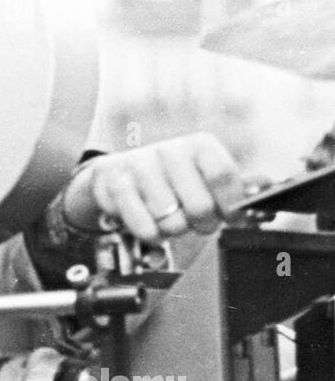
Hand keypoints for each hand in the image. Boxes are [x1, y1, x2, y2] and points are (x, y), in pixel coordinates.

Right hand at [61, 133, 247, 242]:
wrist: (115, 176)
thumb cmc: (167, 180)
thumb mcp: (202, 175)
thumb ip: (234, 185)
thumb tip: (265, 190)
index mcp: (199, 145)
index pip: (224, 177)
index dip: (232, 204)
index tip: (232, 218)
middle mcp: (171, 151)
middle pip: (200, 206)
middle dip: (201, 224)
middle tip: (195, 222)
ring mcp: (141, 167)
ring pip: (171, 221)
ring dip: (172, 230)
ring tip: (168, 220)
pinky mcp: (116, 186)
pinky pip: (144, 227)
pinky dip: (150, 234)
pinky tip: (148, 224)